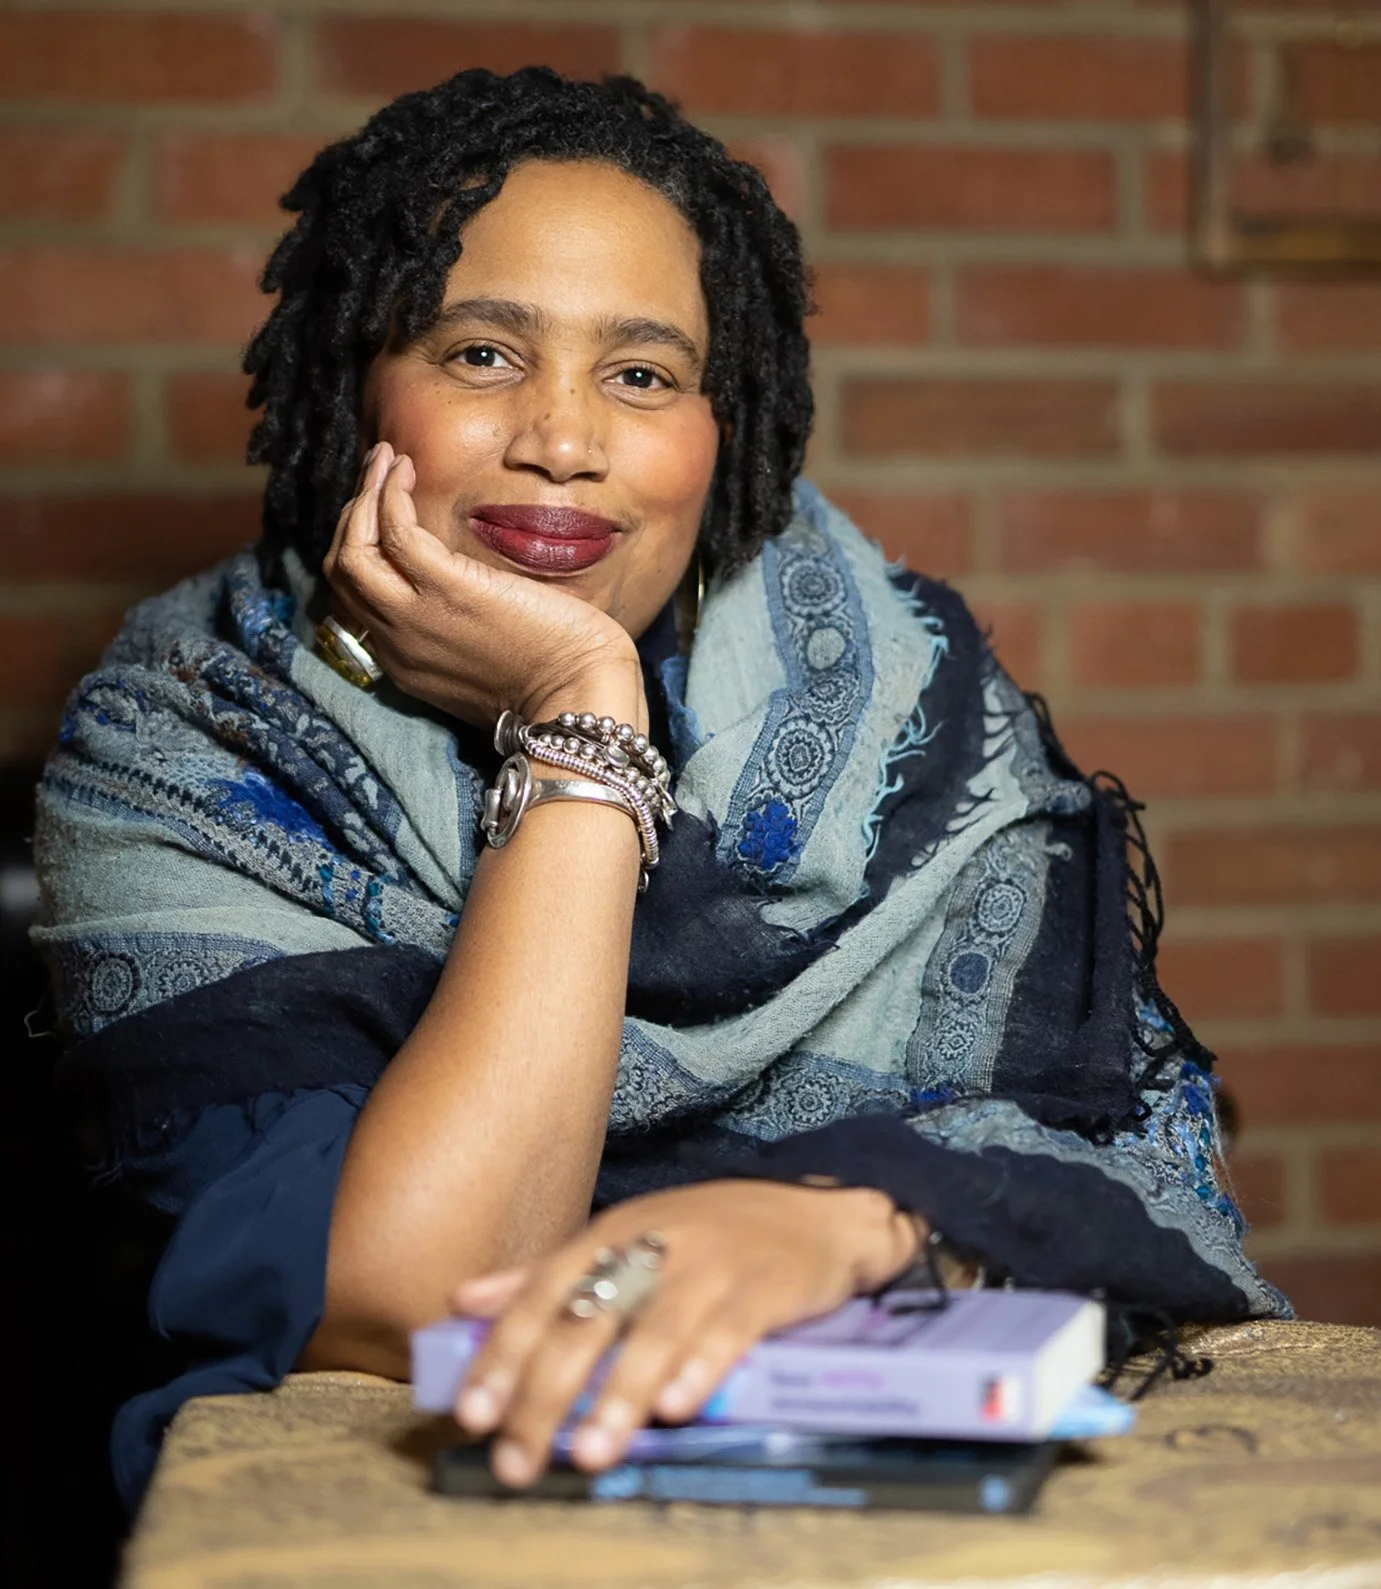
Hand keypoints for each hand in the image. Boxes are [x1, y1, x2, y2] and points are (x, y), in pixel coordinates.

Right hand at [321, 442, 646, 730]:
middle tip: (376, 474)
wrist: (580, 697)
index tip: (378, 515)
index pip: (354, 601)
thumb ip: (459, 632)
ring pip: (354, 551)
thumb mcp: (486, 662)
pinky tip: (406, 470)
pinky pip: (396, 532)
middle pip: (343, 572)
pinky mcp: (448, 590)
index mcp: (405, 663)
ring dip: (364, 496)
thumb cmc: (555, 678)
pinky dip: (391, 495)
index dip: (359, 550)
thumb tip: (466, 589)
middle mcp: (397, 643)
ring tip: (386, 459)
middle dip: (352, 516)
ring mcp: (416, 617)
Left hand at [447, 1179, 923, 1485]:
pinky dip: (700, 1368)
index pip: (543, 1294)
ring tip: (589, 1453)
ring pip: (655, 1330)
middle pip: (588, 1321)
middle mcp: (654, 1245)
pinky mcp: (764, 1287)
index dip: (503, 1354)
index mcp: (612, 1235)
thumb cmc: (708, 1234)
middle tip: (516, 1460)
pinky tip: (676, 1408)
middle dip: (546, 1395)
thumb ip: (545, 1275)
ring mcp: (710, 1265)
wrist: (814, 1213)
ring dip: (618, 1394)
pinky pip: (728, 1329)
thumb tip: (462, 1301)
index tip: (469, 1414)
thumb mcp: (625, 1239)